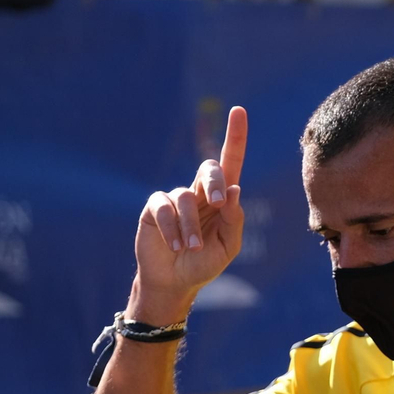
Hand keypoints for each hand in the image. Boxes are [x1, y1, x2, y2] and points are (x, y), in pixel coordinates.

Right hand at [133, 106, 247, 313]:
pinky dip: (172, 228)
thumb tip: (235, 190)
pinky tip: (175, 246)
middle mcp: (199, 192)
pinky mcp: (154, 208)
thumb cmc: (204, 263)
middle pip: (209, 169)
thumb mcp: (228, 246)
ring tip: (191, 248)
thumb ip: (234, 220)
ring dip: (190, 225)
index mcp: (221, 198)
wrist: (175, 282)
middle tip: (218, 204)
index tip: (239, 111)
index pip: (230, 162)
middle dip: (215, 182)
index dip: (235, 136)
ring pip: (186, 197)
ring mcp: (175, 198)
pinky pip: (164, 208)